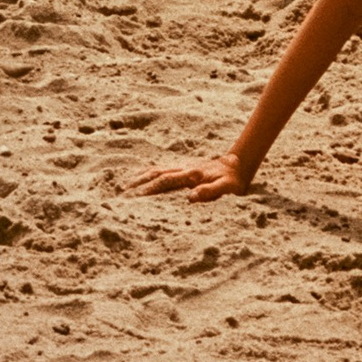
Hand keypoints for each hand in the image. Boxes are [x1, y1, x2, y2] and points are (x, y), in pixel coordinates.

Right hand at [131, 152, 251, 201]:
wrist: (239, 164)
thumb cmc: (233, 180)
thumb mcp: (227, 187)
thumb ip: (210, 191)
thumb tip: (190, 197)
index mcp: (191, 174)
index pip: (165, 181)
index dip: (149, 188)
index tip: (135, 196)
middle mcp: (184, 168)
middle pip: (156, 174)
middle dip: (139, 184)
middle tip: (122, 194)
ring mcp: (182, 167)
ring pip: (157, 170)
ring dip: (141, 178)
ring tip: (125, 187)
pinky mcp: (183, 168)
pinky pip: (162, 169)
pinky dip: (148, 173)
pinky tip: (140, 179)